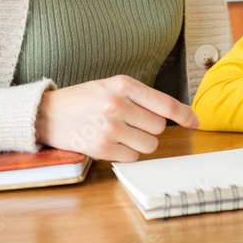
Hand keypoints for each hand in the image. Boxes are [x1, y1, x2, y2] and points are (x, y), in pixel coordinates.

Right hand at [34, 75, 199, 161]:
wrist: (47, 113)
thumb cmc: (85, 99)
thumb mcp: (113, 86)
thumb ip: (142, 97)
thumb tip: (176, 113)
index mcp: (124, 85)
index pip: (165, 104)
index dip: (185, 115)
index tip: (195, 122)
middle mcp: (118, 105)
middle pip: (159, 127)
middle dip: (150, 128)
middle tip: (131, 123)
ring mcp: (109, 128)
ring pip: (149, 144)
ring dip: (140, 143)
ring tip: (120, 133)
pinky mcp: (101, 148)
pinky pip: (132, 157)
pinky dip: (126, 153)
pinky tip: (111, 142)